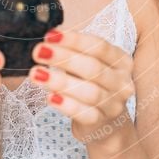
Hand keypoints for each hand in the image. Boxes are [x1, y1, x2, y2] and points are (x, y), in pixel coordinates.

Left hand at [28, 29, 134, 145]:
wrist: (104, 122)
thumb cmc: (91, 84)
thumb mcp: (88, 64)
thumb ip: (73, 52)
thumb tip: (50, 37)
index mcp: (121, 61)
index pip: (99, 47)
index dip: (74, 40)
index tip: (50, 36)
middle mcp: (122, 82)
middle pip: (93, 68)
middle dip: (63, 58)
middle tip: (38, 52)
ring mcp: (114, 104)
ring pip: (89, 92)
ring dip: (60, 81)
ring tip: (36, 74)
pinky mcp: (102, 122)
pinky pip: (85, 114)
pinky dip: (67, 105)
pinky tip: (50, 98)